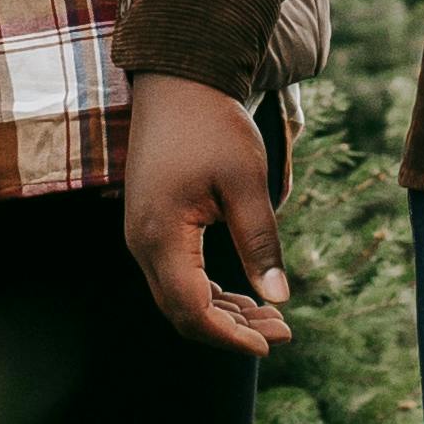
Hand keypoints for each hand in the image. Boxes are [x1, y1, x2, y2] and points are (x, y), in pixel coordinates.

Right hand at [121, 71, 289, 354]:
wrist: (178, 80)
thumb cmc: (213, 125)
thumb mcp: (246, 182)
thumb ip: (260, 242)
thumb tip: (279, 298)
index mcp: (162, 235)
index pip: (192, 310)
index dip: (231, 336)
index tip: (272, 343)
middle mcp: (142, 242)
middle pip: (181, 312)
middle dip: (231, 330)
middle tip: (282, 332)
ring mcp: (142, 234)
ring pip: (178, 297)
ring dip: (222, 313)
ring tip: (272, 316)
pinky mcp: (150, 224)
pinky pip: (176, 275)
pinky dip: (209, 291)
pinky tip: (244, 292)